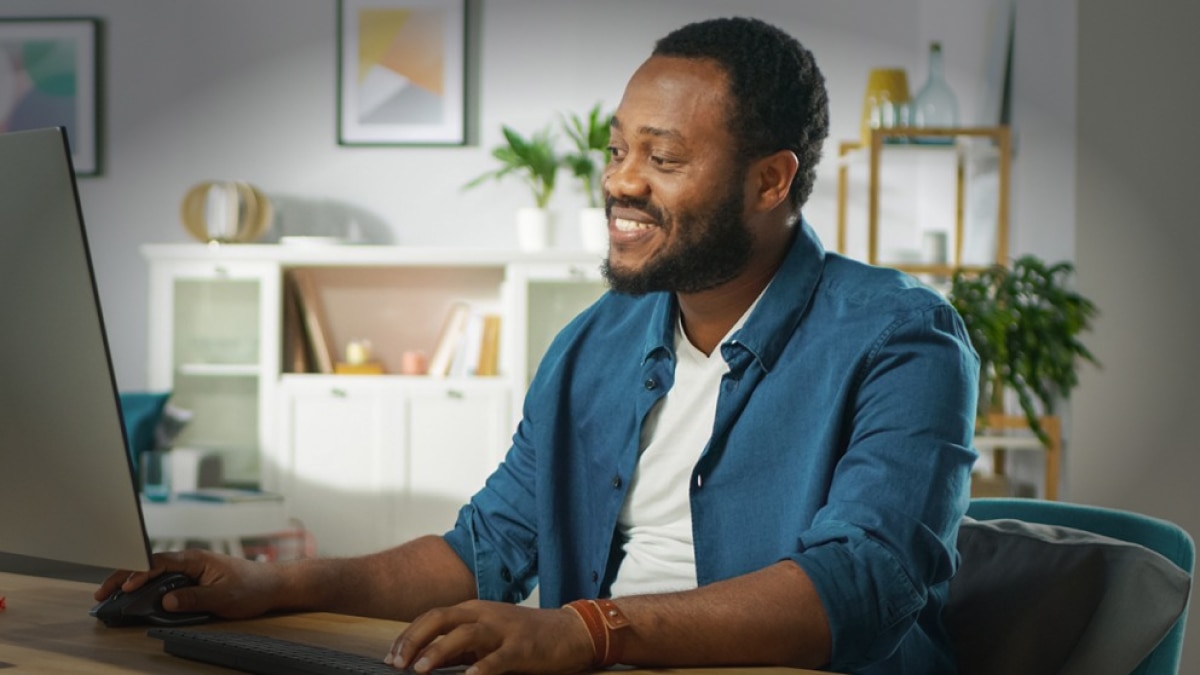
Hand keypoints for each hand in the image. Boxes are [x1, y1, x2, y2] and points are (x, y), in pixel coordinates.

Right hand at [93, 549, 280, 618]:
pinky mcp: (194, 579)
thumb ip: (194, 599)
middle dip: (124, 576)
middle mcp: (191, 561)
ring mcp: (191, 570)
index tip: (124, 587)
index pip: (159, 562)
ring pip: (155, 574)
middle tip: (103, 592)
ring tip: (111, 595)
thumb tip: (167, 601)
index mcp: (196, 559)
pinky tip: (136, 598)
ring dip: (133, 582)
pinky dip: (147, 588)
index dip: (139, 573)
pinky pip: (165, 581)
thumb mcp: (223, 597)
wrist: (273, 585)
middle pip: (150, 566)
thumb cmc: (253, 587)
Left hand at [386, 600, 593, 674]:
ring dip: (439, 651)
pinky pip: (499, 658)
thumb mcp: (487, 637)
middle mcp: (484, 615)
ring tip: (421, 669)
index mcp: (473, 611)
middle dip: (415, 640)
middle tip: (397, 662)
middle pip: (441, 619)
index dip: (408, 636)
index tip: (390, 657)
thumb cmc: (524, 637)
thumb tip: (423, 660)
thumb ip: (459, 646)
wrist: (569, 632)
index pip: (432, 617)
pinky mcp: (522, 647)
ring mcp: (504, 629)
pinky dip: (482, 667)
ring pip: (465, 635)